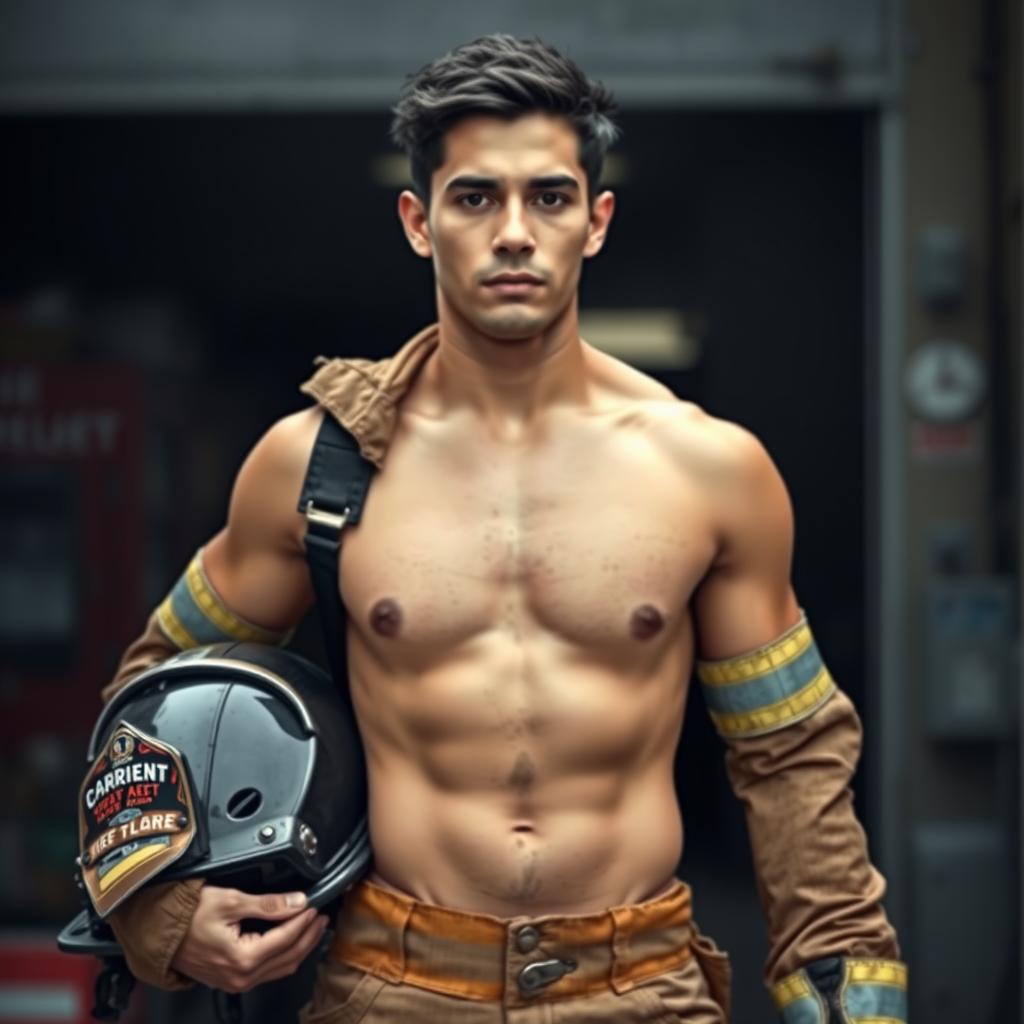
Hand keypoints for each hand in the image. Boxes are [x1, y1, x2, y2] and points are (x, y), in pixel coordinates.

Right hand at [171, 886, 328, 991]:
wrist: (159, 932)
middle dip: (309, 936)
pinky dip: (284, 956)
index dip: (305, 920)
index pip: (287, 938)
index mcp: (242, 958)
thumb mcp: (230, 900)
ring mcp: (236, 981)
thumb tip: (297, 900)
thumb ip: (268, 903)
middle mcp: (241, 977)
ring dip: (300, 947)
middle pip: (289, 957)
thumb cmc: (187, 915)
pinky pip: (268, 972)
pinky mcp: (232, 980)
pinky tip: (290, 942)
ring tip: (313, 928)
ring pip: (281, 968)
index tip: (315, 905)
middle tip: (322, 917)